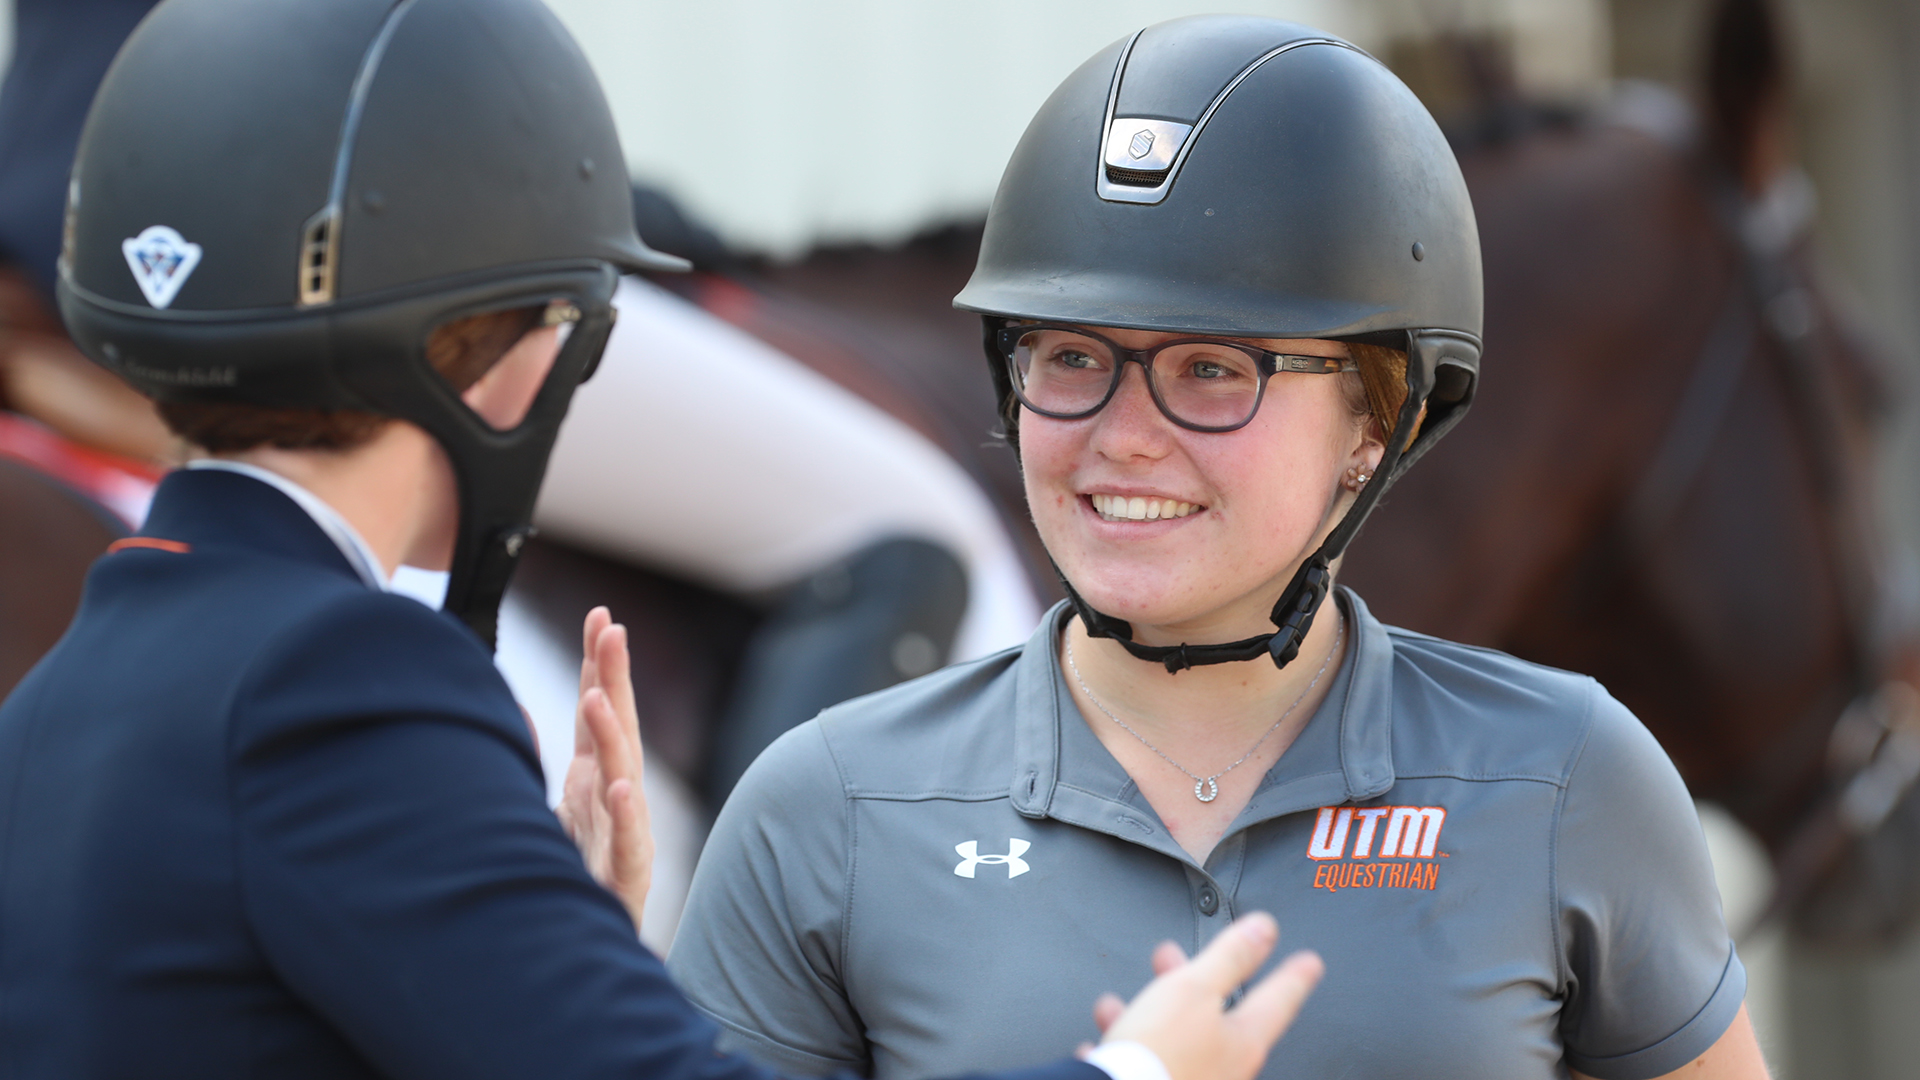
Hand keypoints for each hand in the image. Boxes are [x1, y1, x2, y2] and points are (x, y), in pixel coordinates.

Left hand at [555, 606, 651, 930]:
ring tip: (595, 696)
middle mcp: (612, 797)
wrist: (580, 950)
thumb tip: (514, 709)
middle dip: (614, 676)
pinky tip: (618, 786)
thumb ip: (530, 759)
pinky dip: (625, 812)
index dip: (600, 663)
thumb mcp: (539, 809)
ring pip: (623, 776)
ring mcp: (623, 833)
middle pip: (616, 727)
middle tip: (609, 627)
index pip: (600, 709)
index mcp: (593, 778)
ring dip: (613, 734)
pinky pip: (627, 841)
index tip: (600, 615)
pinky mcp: (625, 876)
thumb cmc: (567, 877)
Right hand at [1090, 913, 1321, 1079]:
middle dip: (1200, 982)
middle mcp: (1227, 1069)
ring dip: (1156, 1011)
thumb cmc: (1157, 1057)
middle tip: (1188, 963)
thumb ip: (1230, 958)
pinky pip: (1150, 1061)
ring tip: (1132, 999)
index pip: (1280, 999)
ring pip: (1181, 1037)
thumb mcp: (1194, 990)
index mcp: (1243, 1040)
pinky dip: (1129, 1042)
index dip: (1293, 975)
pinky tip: (1107, 1037)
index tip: (1310, 963)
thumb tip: (1263, 930)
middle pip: (1222, 1015)